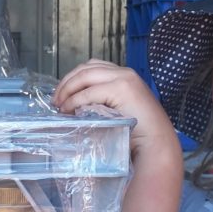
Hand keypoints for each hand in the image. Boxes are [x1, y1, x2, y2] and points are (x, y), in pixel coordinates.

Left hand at [53, 59, 180, 160]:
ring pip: (85, 75)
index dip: (73, 79)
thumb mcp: (116, 111)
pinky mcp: (121, 88)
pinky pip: (89, 92)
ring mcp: (123, 78)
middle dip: (67, 83)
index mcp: (125, 76)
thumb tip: (74, 105)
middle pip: (86, 68)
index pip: (93, 68)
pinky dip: (74, 100)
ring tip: (59, 105)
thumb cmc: (138, 135)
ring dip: (68, 89)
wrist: (157, 143)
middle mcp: (124, 72)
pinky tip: (68, 110)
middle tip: (55, 100)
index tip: (62, 95)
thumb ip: (101, 102)